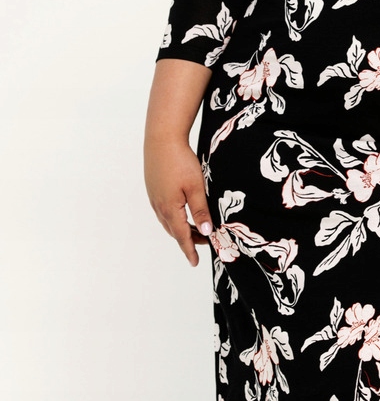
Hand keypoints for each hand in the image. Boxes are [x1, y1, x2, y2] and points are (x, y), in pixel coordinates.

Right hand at [144, 136, 212, 266]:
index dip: (190, 250)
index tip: (195, 262)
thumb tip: (206, 233)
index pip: (182, 236)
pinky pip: (163, 211)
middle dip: (188, 239)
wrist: (161, 138)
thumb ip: (201, 211)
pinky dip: (173, 218)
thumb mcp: (196, 187)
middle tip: (205, 242)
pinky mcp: (153, 188)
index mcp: (170, 208)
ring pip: (168, 221)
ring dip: (181, 228)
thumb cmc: (180, 161)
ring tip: (196, 229)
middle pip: (174, 230)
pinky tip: (181, 212)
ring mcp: (154, 197)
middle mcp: (159, 206)